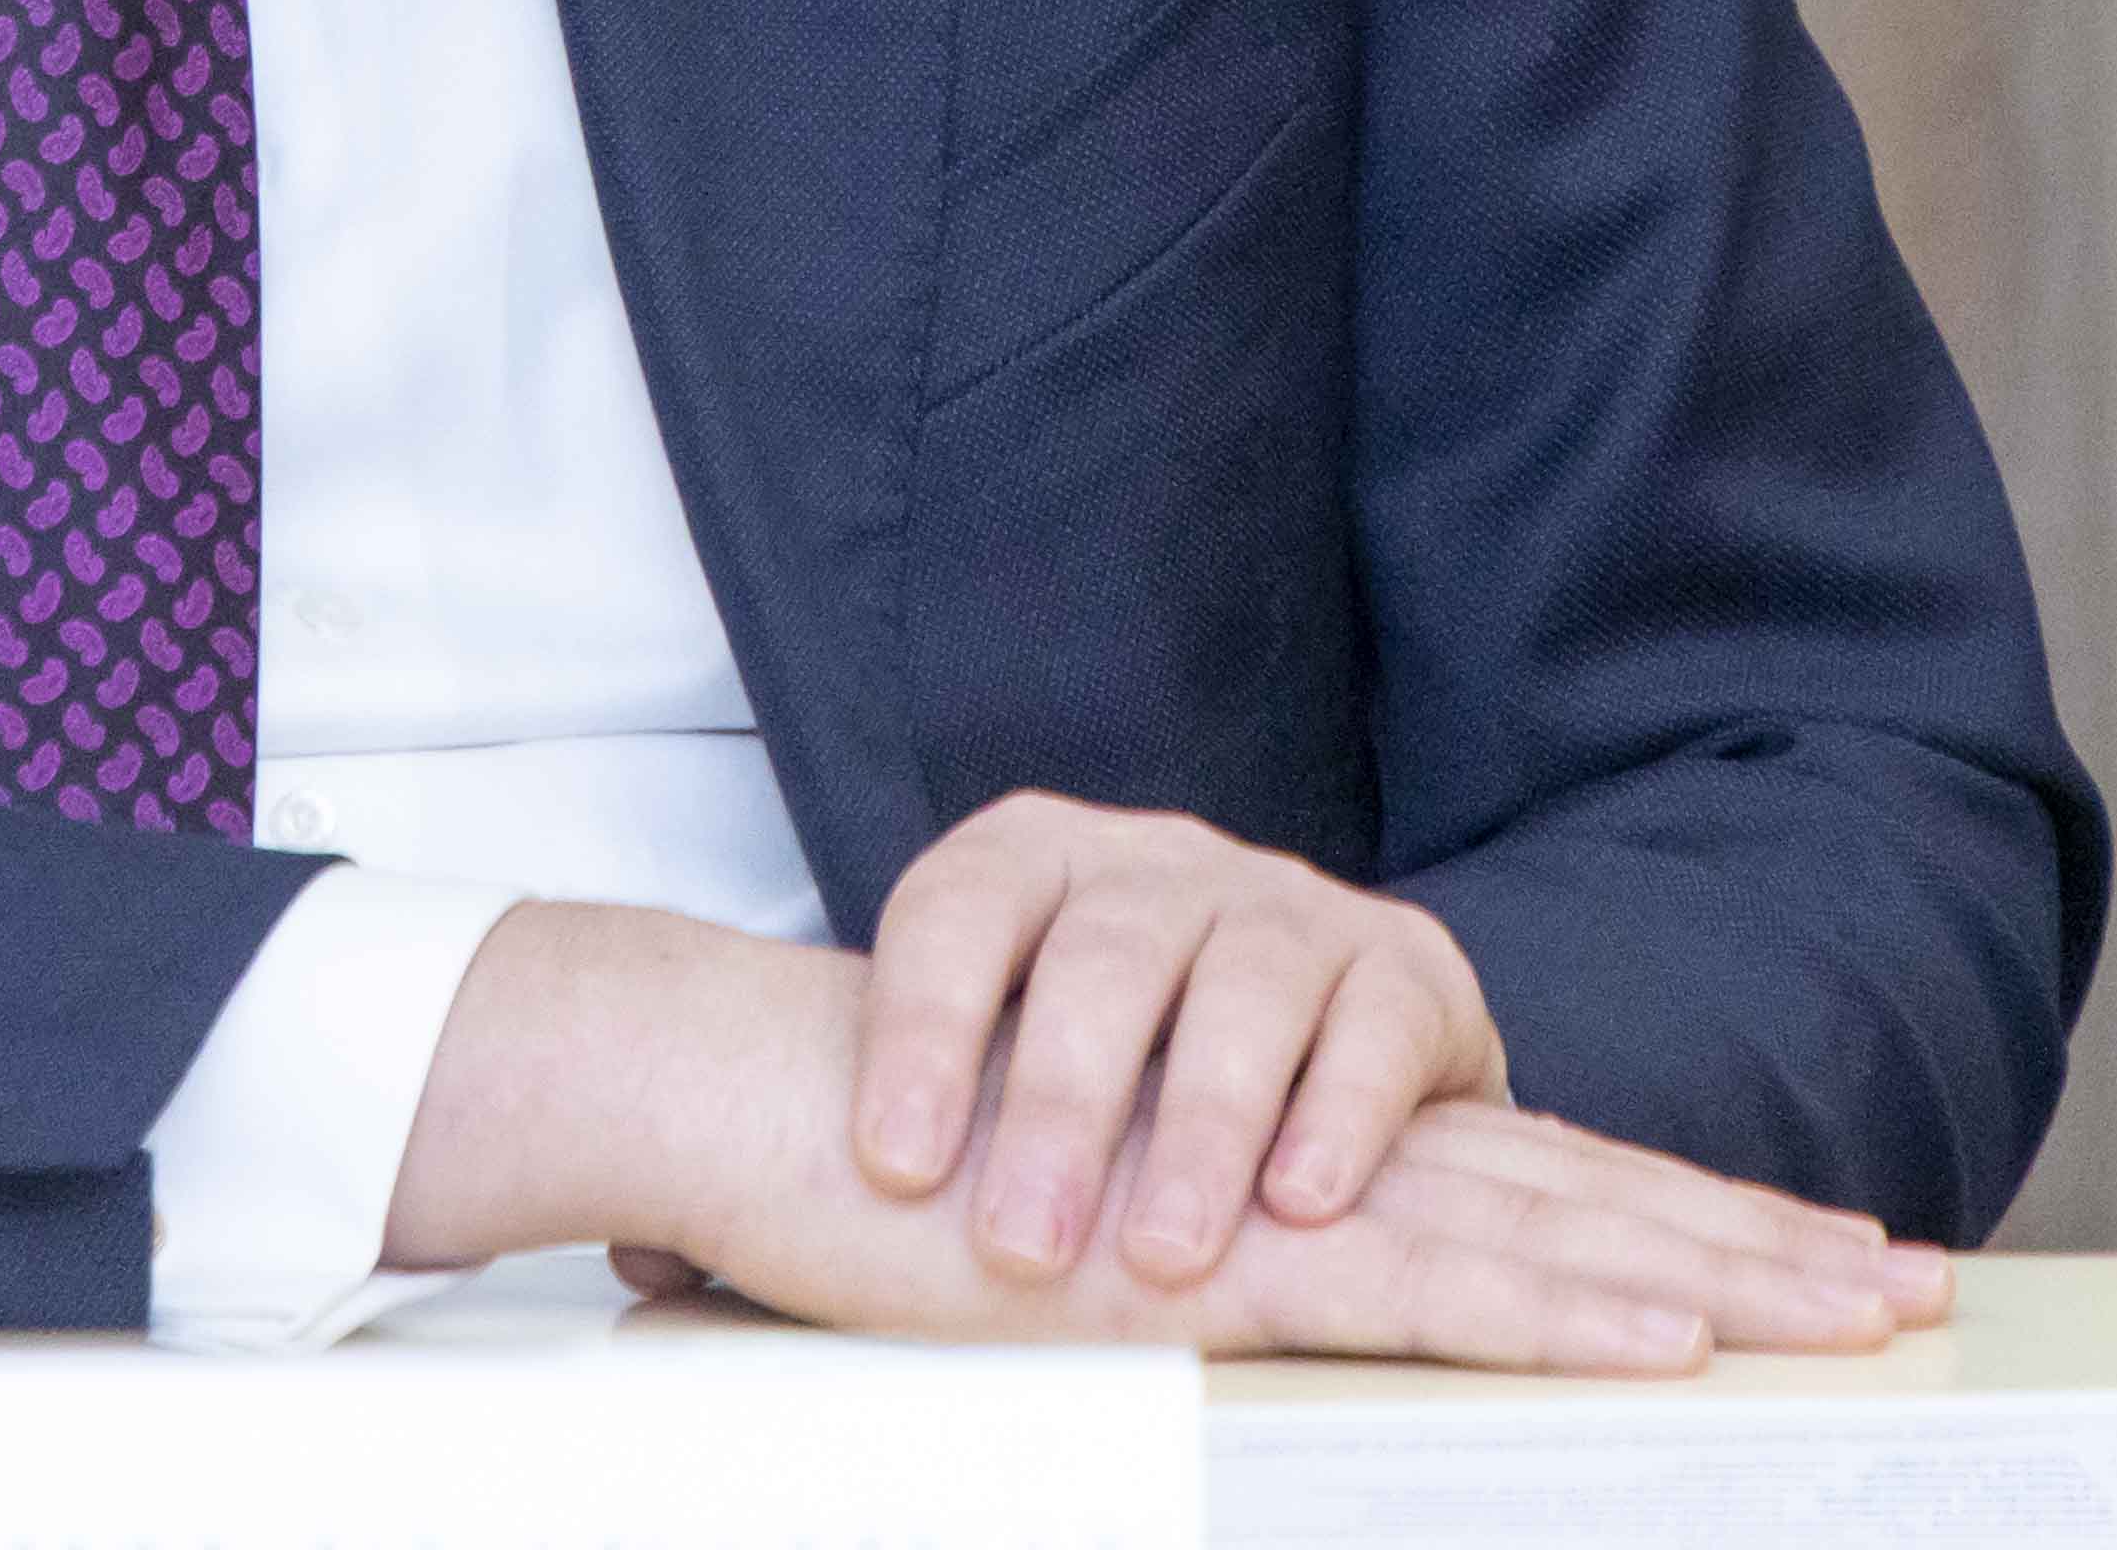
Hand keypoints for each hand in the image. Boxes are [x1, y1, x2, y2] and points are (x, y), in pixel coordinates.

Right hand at [390, 904, 1947, 1371]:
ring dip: (1704, 1276)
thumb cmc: (914, 1188)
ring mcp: (1274, 1192)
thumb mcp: (1099, 1250)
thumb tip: (1280, 1297)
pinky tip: (1656, 1335)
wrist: (771, 1101)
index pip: (1537, 1182)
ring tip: (1840, 1314)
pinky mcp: (1215, 1249)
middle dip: (1753, 1246)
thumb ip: (1202, 1266)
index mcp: (1306, 1154)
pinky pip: (1419, 1283)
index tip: (1832, 1259)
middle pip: (1579, 1193)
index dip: (1688, 1220)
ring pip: (1538, 1232)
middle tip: (1916, 1282)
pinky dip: (1555, 1308)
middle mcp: (1317, 1151)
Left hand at [849, 791, 1498, 1285]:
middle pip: (1101, 953)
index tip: (890, 1168)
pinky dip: (1339, 1114)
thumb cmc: (1114, 1090)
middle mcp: (1161, 862)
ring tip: (1165, 1256)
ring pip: (1242, 983)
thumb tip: (712, 1246)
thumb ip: (914, 1121)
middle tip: (1022, 1246)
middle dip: (1060, 1106)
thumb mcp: (1003, 1069)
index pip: (958, 910)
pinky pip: (1375, 1022)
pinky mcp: (1404, 966)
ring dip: (1202, 1127)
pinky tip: (1301, 1203)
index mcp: (1038, 860)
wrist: (1313, 1060)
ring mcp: (1287, 903)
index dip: (919, 1029)